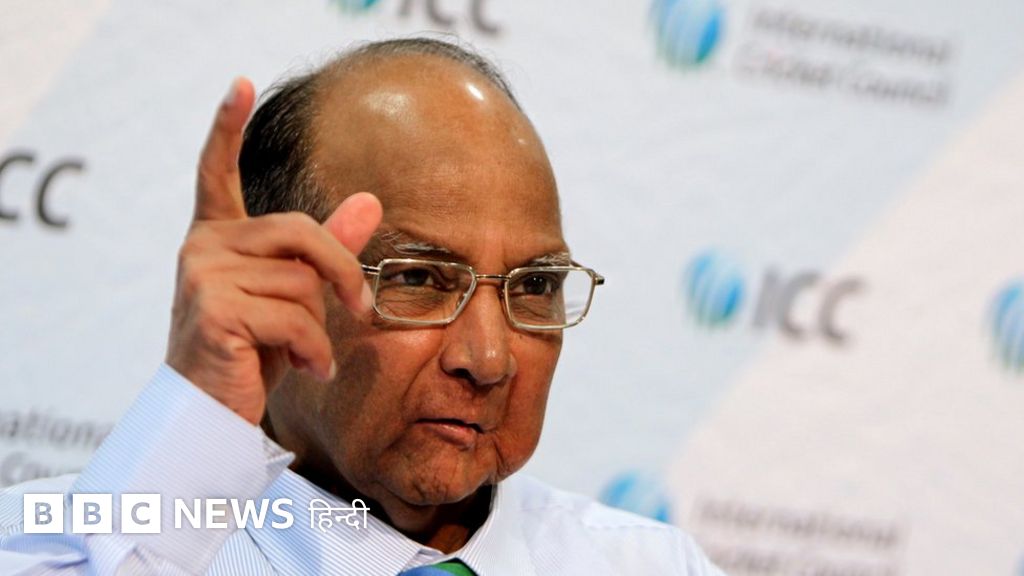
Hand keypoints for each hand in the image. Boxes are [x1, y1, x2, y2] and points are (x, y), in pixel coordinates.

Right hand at [165, 78, 381, 424]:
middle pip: (300, 232)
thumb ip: (328, 247)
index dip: (226, 127)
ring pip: (302, 283)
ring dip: (319, 328)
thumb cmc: (254, 350)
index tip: (240, 83)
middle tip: (358, 309)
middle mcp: (203, 247)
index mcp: (218, 236)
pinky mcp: (213, 310)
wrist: (216, 412)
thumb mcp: (295, 294)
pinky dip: (313, 350)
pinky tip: (306, 369)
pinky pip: (294, 318)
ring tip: (307, 354)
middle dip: (340, 272)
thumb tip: (371, 202)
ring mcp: (202, 276)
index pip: (217, 173)